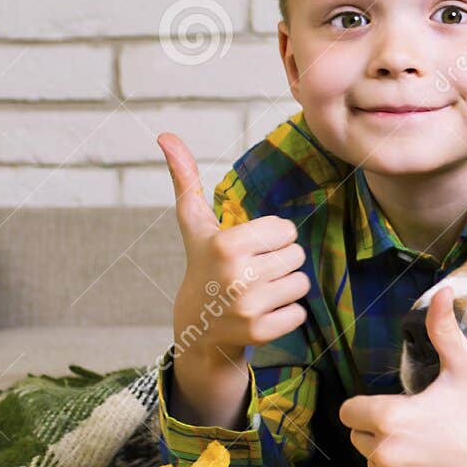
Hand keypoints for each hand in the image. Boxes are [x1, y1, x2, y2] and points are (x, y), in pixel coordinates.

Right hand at [158, 131, 310, 354]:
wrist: (197, 326)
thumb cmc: (202, 263)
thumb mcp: (194, 222)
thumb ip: (185, 178)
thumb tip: (165, 135)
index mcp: (226, 245)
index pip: (285, 230)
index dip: (272, 238)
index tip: (250, 249)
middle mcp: (236, 276)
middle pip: (297, 255)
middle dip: (281, 261)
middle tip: (255, 271)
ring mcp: (247, 307)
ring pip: (301, 283)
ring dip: (286, 287)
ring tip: (258, 290)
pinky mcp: (259, 332)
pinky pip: (299, 313)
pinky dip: (287, 314)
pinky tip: (262, 312)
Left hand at [339, 286, 466, 466]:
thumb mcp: (463, 367)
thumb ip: (441, 330)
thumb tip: (440, 292)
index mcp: (390, 417)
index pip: (349, 412)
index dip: (368, 406)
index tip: (394, 406)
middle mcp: (385, 453)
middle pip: (359, 438)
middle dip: (380, 431)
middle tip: (419, 426)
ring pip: (375, 465)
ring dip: (392, 457)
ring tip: (430, 447)